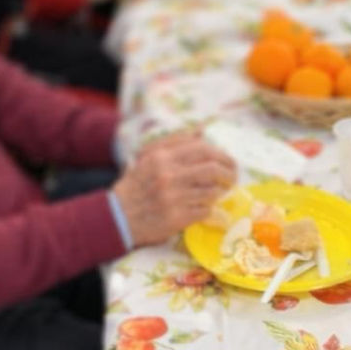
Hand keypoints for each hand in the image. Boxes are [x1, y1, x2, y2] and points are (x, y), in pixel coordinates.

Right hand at [112, 136, 236, 246]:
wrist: (118, 218)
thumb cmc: (136, 185)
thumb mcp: (148, 157)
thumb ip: (174, 142)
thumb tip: (202, 130)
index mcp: (162, 157)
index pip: (203, 150)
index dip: (223, 156)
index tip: (229, 163)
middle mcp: (168, 176)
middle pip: (213, 169)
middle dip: (229, 174)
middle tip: (232, 178)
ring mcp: (173, 198)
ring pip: (212, 191)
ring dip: (219, 193)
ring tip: (218, 193)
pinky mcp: (176, 219)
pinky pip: (205, 211)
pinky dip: (208, 209)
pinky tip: (203, 207)